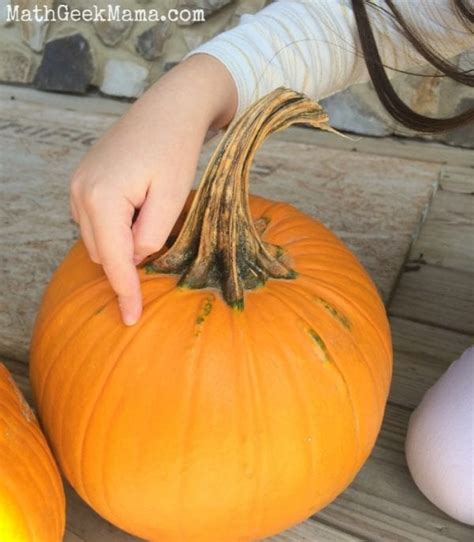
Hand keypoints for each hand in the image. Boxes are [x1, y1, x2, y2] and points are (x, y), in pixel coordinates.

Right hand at [70, 54, 236, 324]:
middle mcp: (80, 192)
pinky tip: (139, 208)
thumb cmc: (176, 149)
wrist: (170, 107)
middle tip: (163, 244)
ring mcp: (78, 185)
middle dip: (129, 261)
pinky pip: (97, 221)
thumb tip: (135, 259)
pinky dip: (117, 227)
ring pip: (99, 238)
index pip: (114, 260)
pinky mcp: (84, 180)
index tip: (132, 318)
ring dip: (124, 242)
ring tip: (153, 215)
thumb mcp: (170, 200)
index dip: (125, 291)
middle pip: (103, 252)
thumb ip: (150, 238)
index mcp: (101, 198)